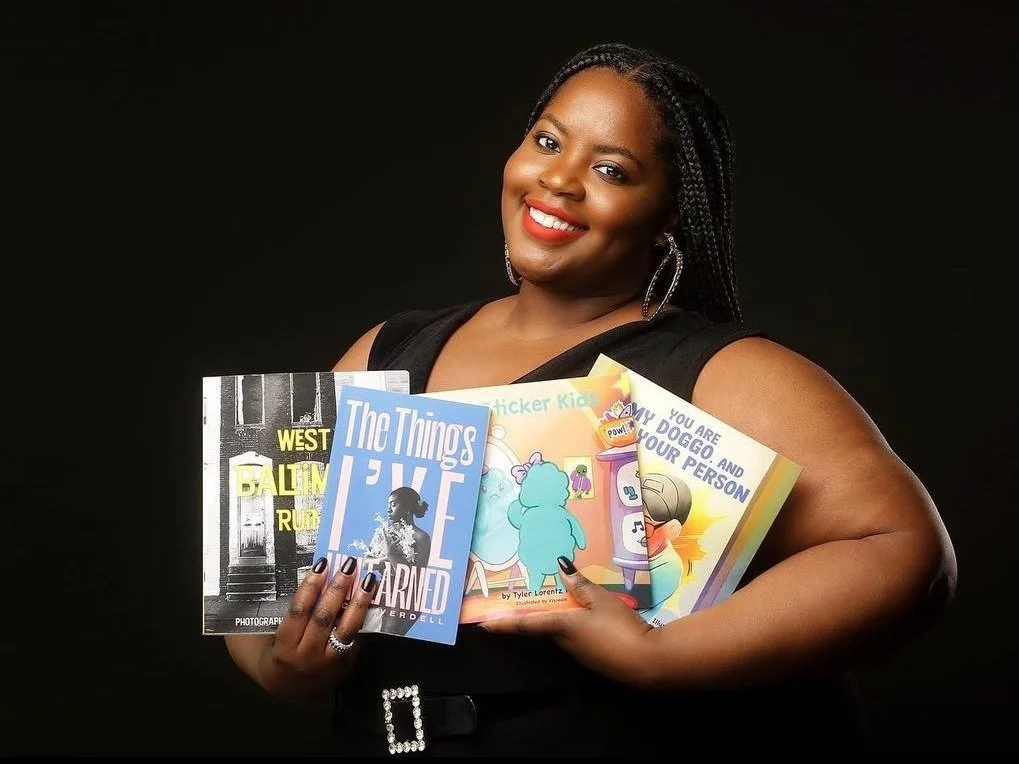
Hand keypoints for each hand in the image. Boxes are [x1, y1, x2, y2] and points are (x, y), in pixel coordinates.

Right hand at [258, 556, 378, 698]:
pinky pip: (356, 639)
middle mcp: (306, 656)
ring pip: (346, 630)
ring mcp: (328, 663)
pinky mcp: (344, 666)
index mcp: (285, 646)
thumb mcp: (271, 635)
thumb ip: (285, 611)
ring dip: (359, 603)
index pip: (298, 612)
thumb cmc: (277, 651)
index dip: (310, 587)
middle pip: (324, 618)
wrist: (287, 688)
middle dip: (337, 589)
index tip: (322, 564)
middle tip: (349, 565)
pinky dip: (362, 618)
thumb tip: (307, 575)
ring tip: (369, 579)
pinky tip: (370, 600)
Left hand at [481, 556, 655, 686]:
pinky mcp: (594, 656)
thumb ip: (582, 584)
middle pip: (543, 625)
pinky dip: (574, 623)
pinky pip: (577, 635)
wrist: (646, 662)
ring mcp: (579, 652)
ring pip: (561, 630)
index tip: (483, 625)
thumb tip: (561, 566)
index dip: (504, 623)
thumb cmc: (620, 628)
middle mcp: (564, 642)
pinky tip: (584, 613)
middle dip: (532, 614)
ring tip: (555, 598)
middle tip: (519, 599)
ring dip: (555, 617)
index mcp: (562, 626)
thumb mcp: (602, 599)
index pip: (527, 623)